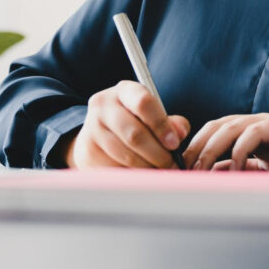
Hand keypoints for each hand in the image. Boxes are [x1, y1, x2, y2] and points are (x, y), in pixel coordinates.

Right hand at [61, 80, 189, 168]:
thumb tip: (181, 132)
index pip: (143, 102)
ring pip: (127, 156)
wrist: (96, 135)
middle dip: (158, 154)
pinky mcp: (88, 153)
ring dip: (148, 168)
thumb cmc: (133, 123)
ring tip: (158, 170)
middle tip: (170, 164)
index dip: (162, 125)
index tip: (174, 144)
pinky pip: (116, 170)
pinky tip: (141, 175)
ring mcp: (92, 130)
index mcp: (123, 91)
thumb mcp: (151, 115)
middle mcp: (103, 106)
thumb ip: (170, 122)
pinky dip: (133, 177)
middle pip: (135, 134)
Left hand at [182, 113, 268, 171]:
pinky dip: (240, 150)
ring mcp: (266, 122)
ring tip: (203, 170)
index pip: (211, 132)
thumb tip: (213, 178)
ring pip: (228, 127)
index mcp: (245, 131)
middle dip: (196, 147)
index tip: (181, 170)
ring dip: (211, 148)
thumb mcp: (263, 172)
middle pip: (214, 127)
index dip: (194, 148)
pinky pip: (253, 133)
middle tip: (186, 171)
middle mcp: (252, 123)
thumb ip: (241, 171)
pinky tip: (237, 170)